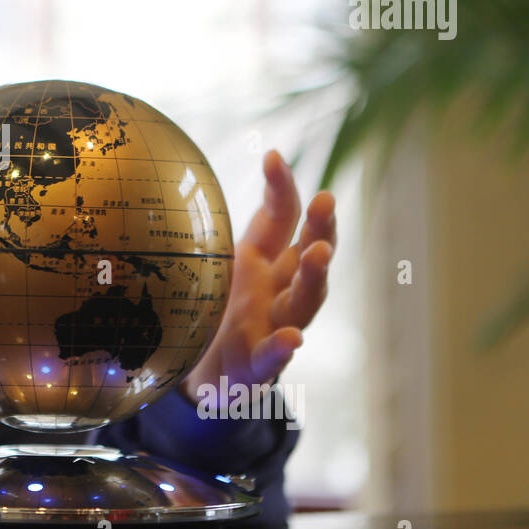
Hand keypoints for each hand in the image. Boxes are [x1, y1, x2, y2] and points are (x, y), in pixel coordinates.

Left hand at [179, 149, 335, 405]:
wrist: (202, 372)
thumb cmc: (218, 308)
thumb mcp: (224, 260)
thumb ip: (232, 226)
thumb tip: (223, 169)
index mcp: (265, 260)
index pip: (283, 217)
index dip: (282, 187)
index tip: (273, 156)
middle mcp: (278, 289)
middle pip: (308, 256)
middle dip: (321, 227)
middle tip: (326, 200)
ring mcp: (272, 326)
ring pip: (303, 301)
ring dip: (313, 277)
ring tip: (320, 255)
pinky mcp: (258, 365)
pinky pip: (273, 357)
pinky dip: (282, 349)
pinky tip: (291, 339)